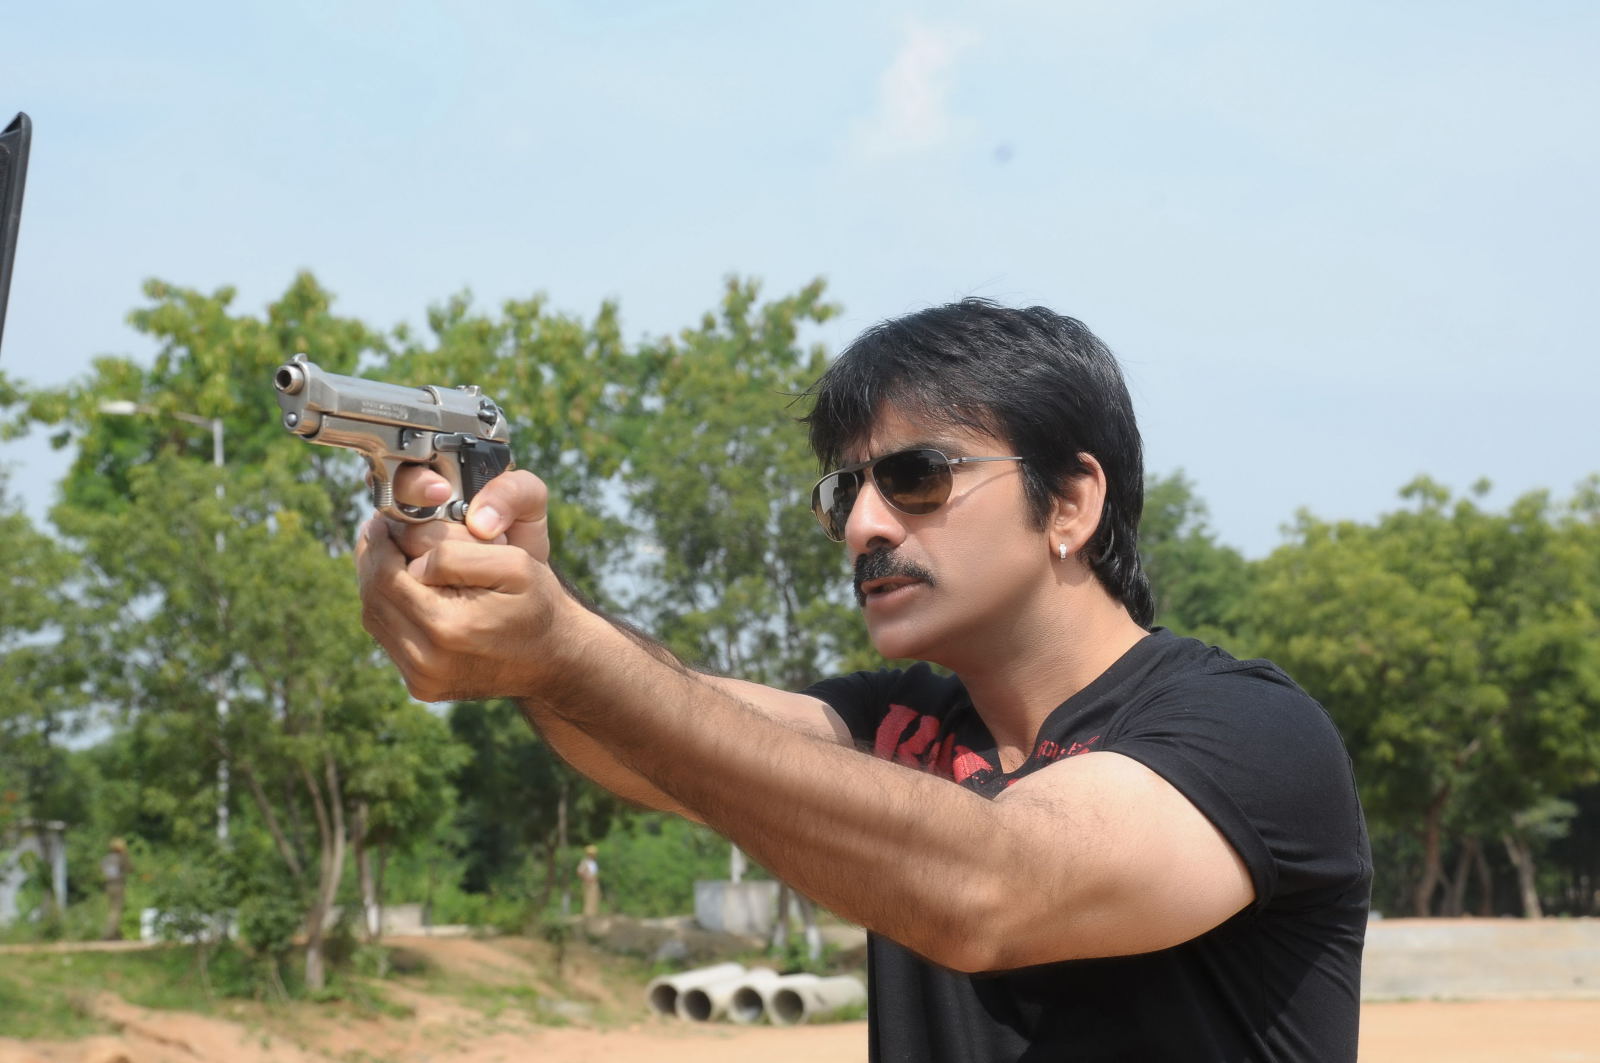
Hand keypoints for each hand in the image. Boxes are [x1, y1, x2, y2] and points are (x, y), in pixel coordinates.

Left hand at [356, 467, 569, 701]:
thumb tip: (409, 555)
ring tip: (389, 553)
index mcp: (447, 627)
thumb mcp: (512, 562)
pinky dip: (390, 608)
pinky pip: (388, 637)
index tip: (385, 517)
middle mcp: (427, 660)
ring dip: (377, 582)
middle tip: (379, 529)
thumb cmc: (536, 603)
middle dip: (373, 558)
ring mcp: (421, 678)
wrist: (554, 658)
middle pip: (373, 596)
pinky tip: (405, 587)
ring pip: (374, 616)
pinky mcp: (420, 685)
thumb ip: (455, 552)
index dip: (382, 541)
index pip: (387, 573)